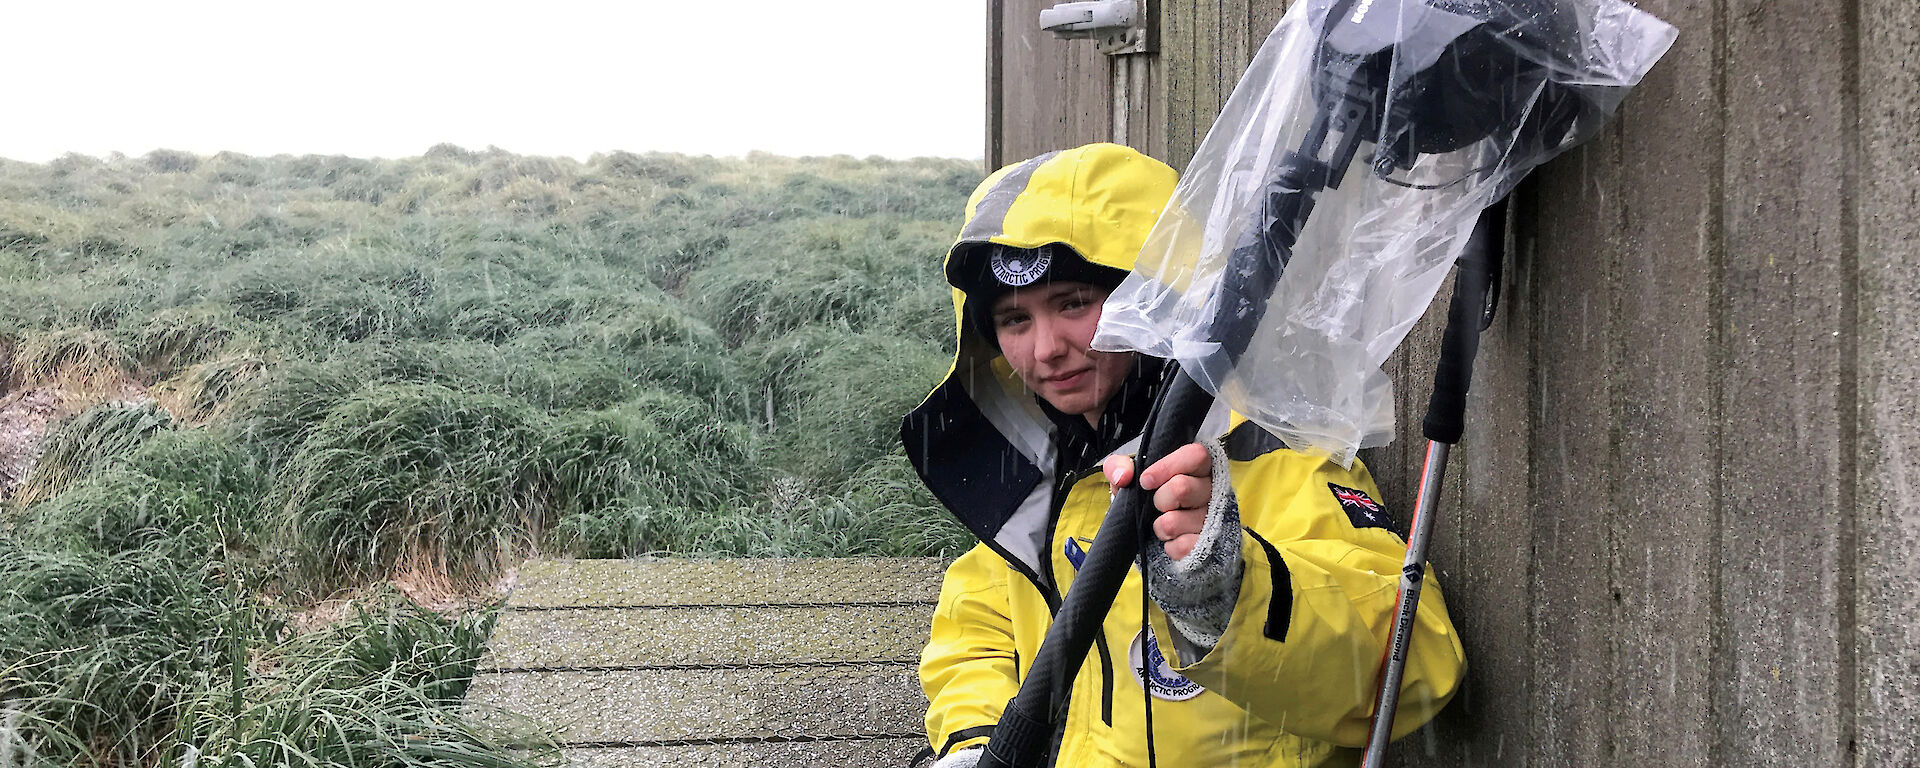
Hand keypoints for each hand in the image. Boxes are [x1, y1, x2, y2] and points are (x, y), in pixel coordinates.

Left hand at [1102, 442, 1212, 560]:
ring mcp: (1214, 518)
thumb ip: (1120, 466)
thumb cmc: (1148, 499)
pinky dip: (1169, 547)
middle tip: (1157, 506)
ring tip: (1163, 525)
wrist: (1153, 536)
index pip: (1196, 455)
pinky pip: (1182, 546)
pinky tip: (1172, 540)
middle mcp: (1212, 490)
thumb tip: (1122, 476)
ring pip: (1175, 521)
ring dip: (1160, 526)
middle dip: (1159, 500)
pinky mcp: (1210, 545)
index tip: (1145, 481)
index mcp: (1198, 467)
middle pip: (1181, 488)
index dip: (1168, 467)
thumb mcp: (1130, 478)